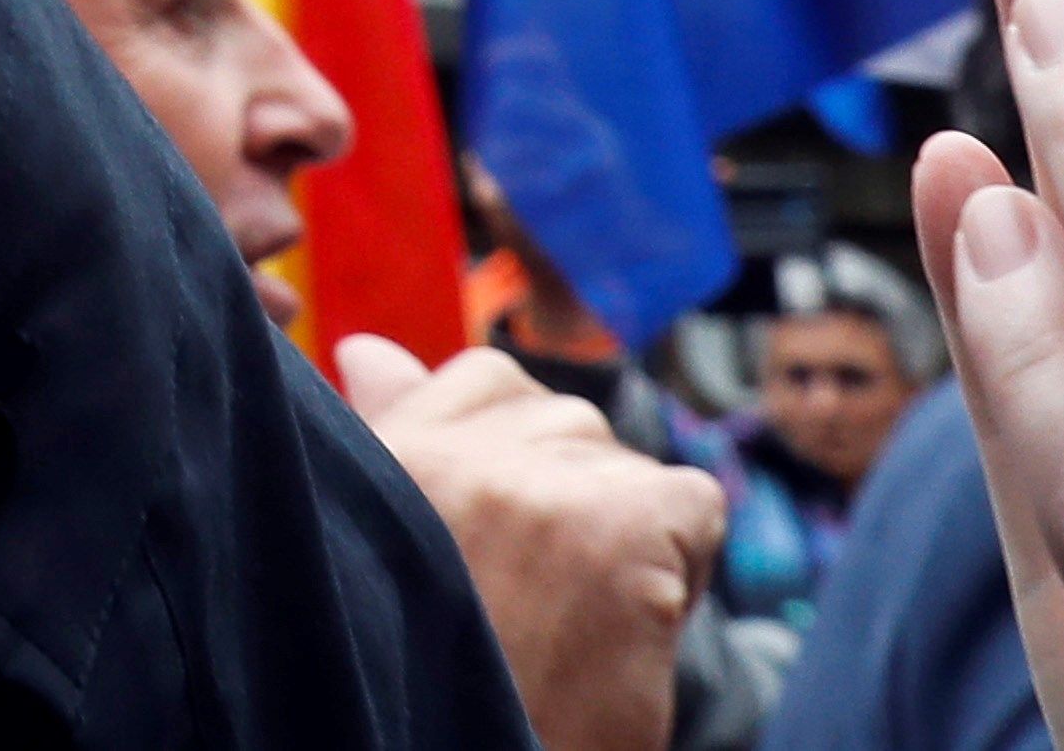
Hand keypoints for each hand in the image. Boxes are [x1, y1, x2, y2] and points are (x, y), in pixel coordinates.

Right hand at [336, 337, 717, 750]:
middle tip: (538, 595)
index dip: (517, 457)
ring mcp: (535, 483)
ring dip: (624, 532)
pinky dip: (685, 565)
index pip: (484, 381)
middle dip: (573, 494)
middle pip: (564, 418)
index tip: (503, 539)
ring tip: (576, 616)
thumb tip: (372, 352)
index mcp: (381, 453)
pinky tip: (631, 621)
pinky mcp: (619, 524)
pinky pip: (692, 502)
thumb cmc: (437, 668)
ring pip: (627, 462)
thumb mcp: (393, 545)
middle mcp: (452, 452)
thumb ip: (389, 435)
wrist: (480, 748)